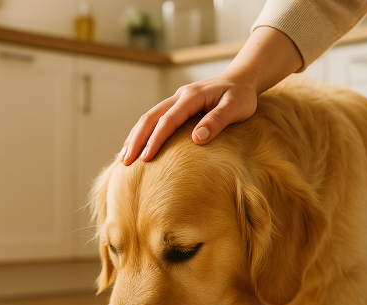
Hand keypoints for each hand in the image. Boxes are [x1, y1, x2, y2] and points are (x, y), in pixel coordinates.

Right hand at [121, 74, 257, 164]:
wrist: (241, 79)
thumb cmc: (241, 96)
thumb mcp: (236, 107)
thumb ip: (218, 121)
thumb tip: (197, 138)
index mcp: (192, 96)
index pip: (168, 120)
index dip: (155, 139)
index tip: (146, 158)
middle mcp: (179, 96)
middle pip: (150, 117)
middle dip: (136, 140)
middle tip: (126, 162)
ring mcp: (176, 100)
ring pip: (149, 117)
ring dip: (135, 136)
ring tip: (125, 158)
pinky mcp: (177, 106)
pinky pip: (155, 118)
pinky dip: (143, 132)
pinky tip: (137, 146)